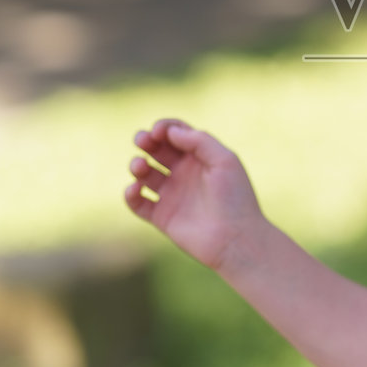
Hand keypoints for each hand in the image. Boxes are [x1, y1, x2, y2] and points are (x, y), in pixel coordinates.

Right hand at [124, 119, 264, 271]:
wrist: (236, 239)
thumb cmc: (235, 198)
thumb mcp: (225, 160)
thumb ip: (199, 141)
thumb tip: (170, 132)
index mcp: (200, 157)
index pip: (175, 134)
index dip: (164, 127)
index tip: (159, 131)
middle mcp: (183, 173)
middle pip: (156, 149)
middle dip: (145, 141)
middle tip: (142, 141)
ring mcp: (171, 194)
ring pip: (144, 174)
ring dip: (136, 165)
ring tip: (141, 167)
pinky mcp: (161, 217)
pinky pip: (137, 202)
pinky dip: (130, 194)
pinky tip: (136, 189)